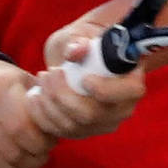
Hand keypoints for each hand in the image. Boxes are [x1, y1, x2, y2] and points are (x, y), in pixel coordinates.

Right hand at [0, 58, 56, 167]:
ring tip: (30, 163)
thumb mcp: (24, 81)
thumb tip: (61, 125)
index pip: (23, 128)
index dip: (42, 143)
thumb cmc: (4, 85)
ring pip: (0, 164)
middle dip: (34, 159)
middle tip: (43, 156)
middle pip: (12, 150)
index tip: (51, 144)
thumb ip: (44, 100)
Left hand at [26, 30, 146, 139]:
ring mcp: (101, 124)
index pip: (128, 93)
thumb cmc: (89, 45)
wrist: (83, 59)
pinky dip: (42, 114)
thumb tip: (75, 51)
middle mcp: (120, 110)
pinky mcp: (81, 131)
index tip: (84, 77)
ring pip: (71, 125)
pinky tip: (35, 96)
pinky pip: (58, 131)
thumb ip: (80, 42)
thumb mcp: (86, 36)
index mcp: (132, 84)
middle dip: (63, 95)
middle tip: (50, 73)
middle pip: (91, 115)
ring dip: (49, 103)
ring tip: (42, 78)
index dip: (105, 90)